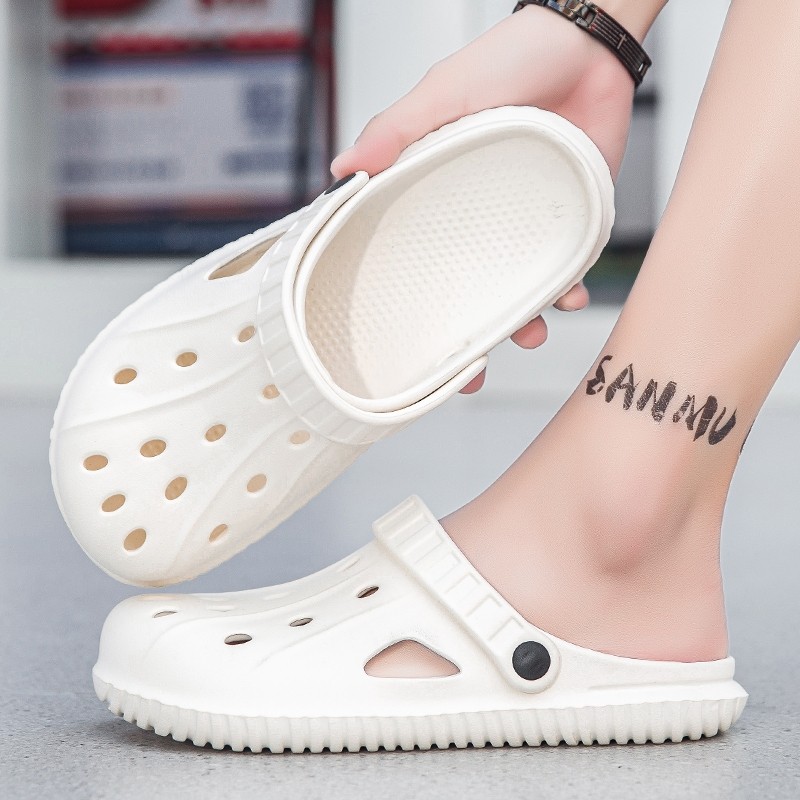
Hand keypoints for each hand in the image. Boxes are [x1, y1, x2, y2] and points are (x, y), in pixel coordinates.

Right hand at [331, 5, 635, 392]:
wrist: (589, 42)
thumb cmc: (510, 57)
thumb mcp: (444, 93)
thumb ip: (397, 131)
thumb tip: (341, 173)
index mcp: (437, 195)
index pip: (412, 260)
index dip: (407, 306)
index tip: (403, 348)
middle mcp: (476, 220)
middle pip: (465, 292)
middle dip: (466, 339)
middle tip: (467, 375)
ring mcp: (523, 224)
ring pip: (516, 292)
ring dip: (522, 324)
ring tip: (529, 336)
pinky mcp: (568, 221)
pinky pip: (566, 271)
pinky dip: (570, 292)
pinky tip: (572, 299)